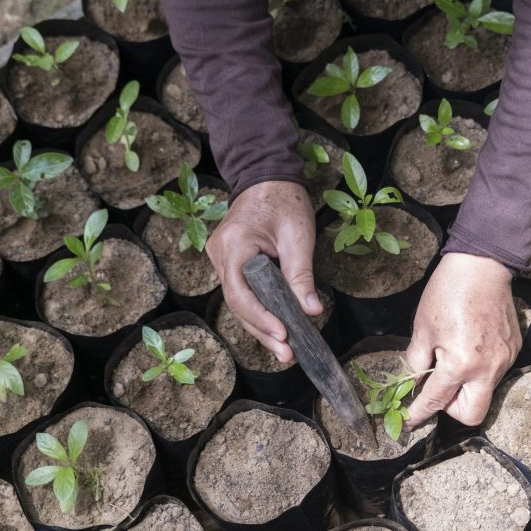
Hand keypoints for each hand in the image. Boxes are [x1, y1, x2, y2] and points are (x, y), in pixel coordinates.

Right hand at [206, 181, 320, 363]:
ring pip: (239, 301)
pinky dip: (259, 310)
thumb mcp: (298, 236)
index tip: (284, 334)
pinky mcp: (230, 262)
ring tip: (284, 350)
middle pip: (238, 304)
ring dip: (261, 326)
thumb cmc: (284, 200)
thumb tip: (311, 311)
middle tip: (286, 354)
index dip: (261, 318)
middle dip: (263, 331)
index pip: (241, 293)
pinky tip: (275, 330)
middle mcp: (219, 254)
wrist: (267, 176)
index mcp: (233, 245)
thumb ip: (301, 275)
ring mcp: (221, 259)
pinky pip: (242, 292)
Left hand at [404, 253, 520, 426]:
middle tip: (438, 389)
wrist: (481, 266)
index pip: (436, 401)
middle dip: (451, 410)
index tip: (409, 420)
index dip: (418, 413)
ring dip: (466, 387)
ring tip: (453, 358)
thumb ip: (417, 361)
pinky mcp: (513, 350)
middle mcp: (487, 369)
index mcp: (460, 364)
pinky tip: (470, 346)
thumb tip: (416, 381)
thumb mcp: (422, 328)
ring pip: (485, 392)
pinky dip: (479, 369)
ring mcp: (505, 360)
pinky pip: (495, 372)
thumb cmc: (447, 293)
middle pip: (472, 414)